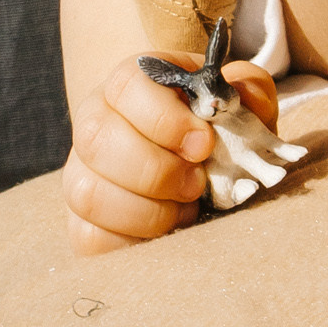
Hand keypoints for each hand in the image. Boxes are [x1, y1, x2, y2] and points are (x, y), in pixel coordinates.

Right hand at [63, 53, 284, 256]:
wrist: (186, 160)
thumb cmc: (211, 127)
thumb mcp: (236, 102)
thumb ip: (247, 90)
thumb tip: (243, 97)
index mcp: (131, 84)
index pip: (126, 84)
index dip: (166, 119)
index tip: (204, 144)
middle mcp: (95, 122)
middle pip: (97, 139)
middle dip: (156, 170)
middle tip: (196, 183)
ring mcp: (80, 172)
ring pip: (87, 192)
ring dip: (146, 211)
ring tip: (184, 210)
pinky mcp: (80, 220)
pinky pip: (88, 237)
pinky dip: (133, 242)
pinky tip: (164, 231)